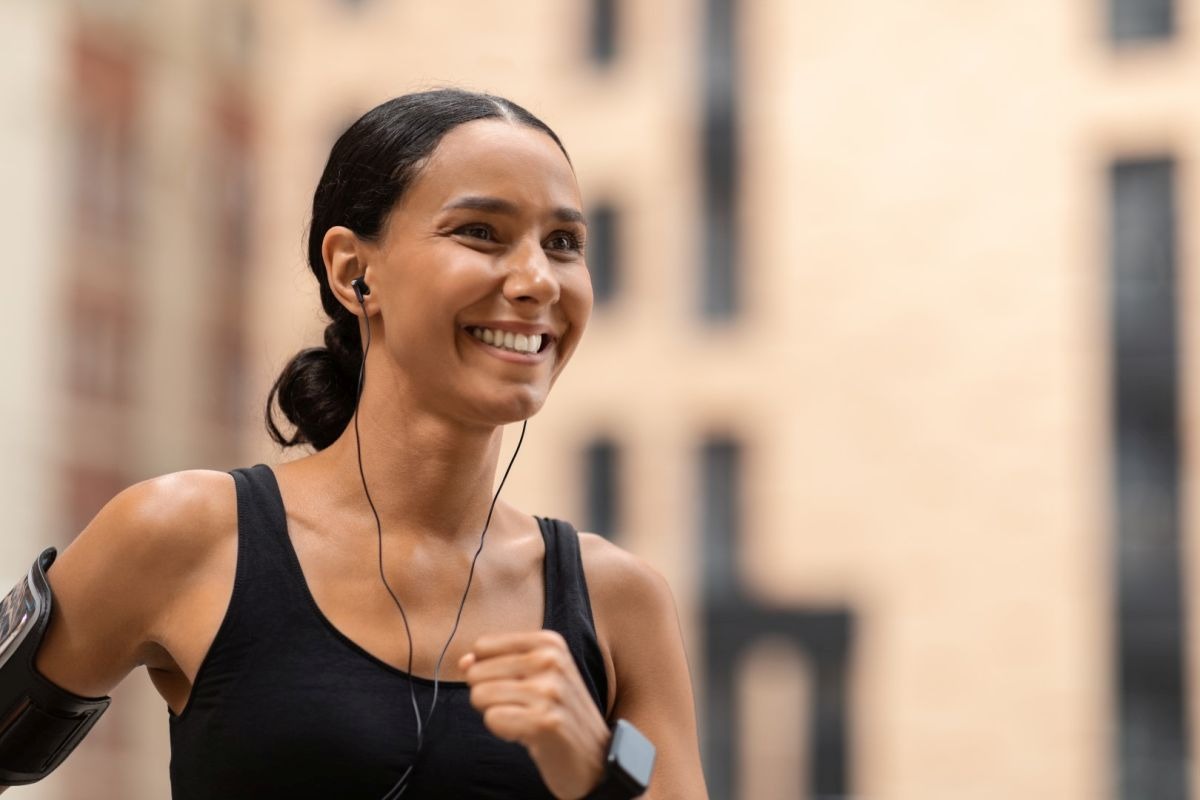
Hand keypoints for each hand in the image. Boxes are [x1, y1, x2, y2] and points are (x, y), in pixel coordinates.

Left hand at [459, 630, 610, 798]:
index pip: (482, 646)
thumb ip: (496, 663)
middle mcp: (551, 660)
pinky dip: (504, 732)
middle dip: (491, 696)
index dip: (488, 671)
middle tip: (523, 707)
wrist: (594, 756)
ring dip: (497, 714)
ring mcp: (550, 690)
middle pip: (476, 672)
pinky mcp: (544, 721)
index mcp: (549, 642)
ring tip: (526, 719)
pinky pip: (492, 719)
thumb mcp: (535, 676)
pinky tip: (528, 734)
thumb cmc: (558, 713)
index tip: (517, 685)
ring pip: (480, 696)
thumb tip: (464, 662)